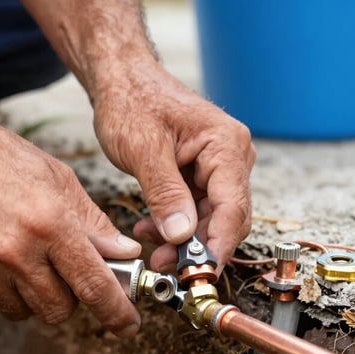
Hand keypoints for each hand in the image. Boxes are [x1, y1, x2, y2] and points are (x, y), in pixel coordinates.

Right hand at [0, 114, 141, 335]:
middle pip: (58, 311)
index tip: (127, 324)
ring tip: (16, 255)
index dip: (116, 312)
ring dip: (28, 295)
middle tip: (58, 271)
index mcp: (50, 223)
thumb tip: (124, 253)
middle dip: (67, 298)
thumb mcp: (55, 177)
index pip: (94, 285)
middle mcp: (16, 251)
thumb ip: (91, 221)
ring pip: (22, 312)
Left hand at [92, 57, 255, 271]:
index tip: (203, 274)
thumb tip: (182, 235)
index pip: (233, 206)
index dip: (219, 245)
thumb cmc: (132, 101)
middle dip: (199, 247)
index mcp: (225, 144)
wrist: (122, 79)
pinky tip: (150, 231)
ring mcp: (217, 165)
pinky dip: (175, 224)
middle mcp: (230, 155)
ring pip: (210, 217)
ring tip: (154, 253)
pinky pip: (195, 209)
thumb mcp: (143, 149)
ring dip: (183, 240)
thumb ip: (165, 193)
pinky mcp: (201, 172)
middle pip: (226, 216)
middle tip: (168, 268)